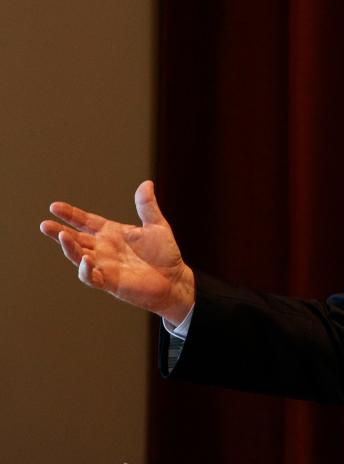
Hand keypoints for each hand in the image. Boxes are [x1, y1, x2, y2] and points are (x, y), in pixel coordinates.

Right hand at [39, 180, 194, 324]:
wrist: (175, 279)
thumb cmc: (165, 254)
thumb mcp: (156, 226)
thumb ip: (147, 206)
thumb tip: (146, 183)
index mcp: (112, 233)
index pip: (86, 221)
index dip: (70, 214)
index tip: (54, 206)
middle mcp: (104, 248)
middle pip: (76, 238)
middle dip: (60, 232)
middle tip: (45, 224)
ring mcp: (105, 265)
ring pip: (78, 256)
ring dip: (69, 248)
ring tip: (62, 236)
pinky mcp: (110, 281)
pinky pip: (92, 276)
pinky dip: (86, 269)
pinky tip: (86, 259)